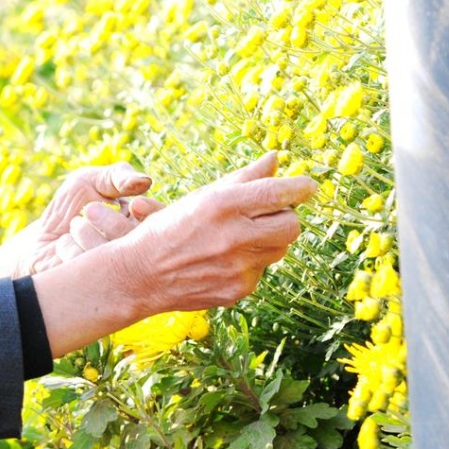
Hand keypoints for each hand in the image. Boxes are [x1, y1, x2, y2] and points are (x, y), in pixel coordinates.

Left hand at [0, 163, 161, 281]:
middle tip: (90, 210)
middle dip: (114, 225)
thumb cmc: (70, 206)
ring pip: (115, 262)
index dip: (153, 216)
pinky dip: (71, 249)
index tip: (135, 205)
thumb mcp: (90, 182)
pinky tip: (64, 243)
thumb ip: (116, 177)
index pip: (168, 228)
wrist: (39, 238)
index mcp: (146, 230)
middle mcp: (137, 257)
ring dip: (88, 235)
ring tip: (75, 225)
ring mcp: (117, 278)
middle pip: (141, 248)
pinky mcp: (94, 292)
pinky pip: (89, 273)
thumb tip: (145, 181)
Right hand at [32, 151, 317, 356]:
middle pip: (292, 225)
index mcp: (223, 205)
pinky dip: (249, 262)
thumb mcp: (202, 196)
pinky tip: (223, 259)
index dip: (300, 188)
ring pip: (279, 249)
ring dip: (267, 240)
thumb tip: (275, 158)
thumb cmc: (170, 228)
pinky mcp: (239, 290)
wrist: (142, 274)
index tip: (307, 186)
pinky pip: (261, 271)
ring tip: (238, 237)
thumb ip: (243, 178)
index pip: (281, 194)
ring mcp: (238, 267)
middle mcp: (234, 236)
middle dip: (285, 217)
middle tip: (269, 213)